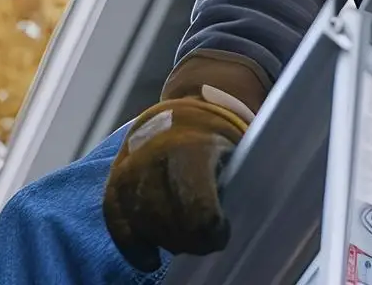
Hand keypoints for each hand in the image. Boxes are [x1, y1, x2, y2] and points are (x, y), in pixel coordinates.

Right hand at [103, 95, 246, 270]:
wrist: (181, 112)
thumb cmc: (217, 136)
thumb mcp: (237, 147)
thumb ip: (239, 181)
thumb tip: (256, 220)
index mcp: (191, 147)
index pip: (197, 209)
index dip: (212, 232)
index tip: (223, 232)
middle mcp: (154, 157)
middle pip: (169, 222)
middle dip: (191, 240)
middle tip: (206, 239)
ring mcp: (130, 168)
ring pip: (143, 224)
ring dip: (167, 240)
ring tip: (186, 240)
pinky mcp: (114, 181)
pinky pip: (117, 222)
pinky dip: (133, 245)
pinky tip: (150, 258)